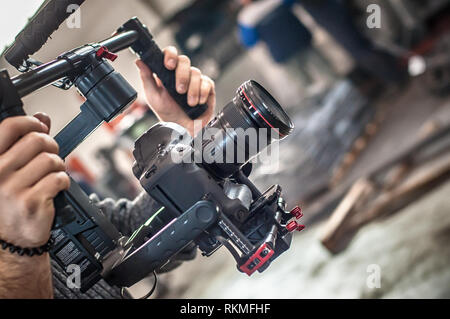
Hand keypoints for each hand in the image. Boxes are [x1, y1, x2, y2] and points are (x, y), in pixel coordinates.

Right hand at [0, 114, 69, 247]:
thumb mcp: (10, 169)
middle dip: (51, 146)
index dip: (31, 122)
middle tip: (50, 158)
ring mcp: (13, 187)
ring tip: (52, 176)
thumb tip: (42, 116)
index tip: (40, 127)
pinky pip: (59, 178)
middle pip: (37, 140)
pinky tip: (56, 188)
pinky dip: (64, 181)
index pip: (10, 127)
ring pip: (51, 160)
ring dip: (59, 166)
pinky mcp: (32, 201)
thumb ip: (24, 142)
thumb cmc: (11, 201)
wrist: (12, 238)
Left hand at [136, 46, 215, 135]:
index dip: (170, 55)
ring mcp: (195, 80)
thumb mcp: (153, 97)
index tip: (169, 64)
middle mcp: (182, 73)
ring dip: (192, 89)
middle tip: (179, 90)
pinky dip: (202, 93)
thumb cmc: (168, 114)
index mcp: (168, 72)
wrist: (184, 129)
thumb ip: (147, 78)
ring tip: (189, 102)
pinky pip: (207, 83)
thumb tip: (139, 62)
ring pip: (196, 73)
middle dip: (182, 75)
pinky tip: (198, 102)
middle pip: (184, 60)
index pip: (170, 54)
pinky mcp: (207, 87)